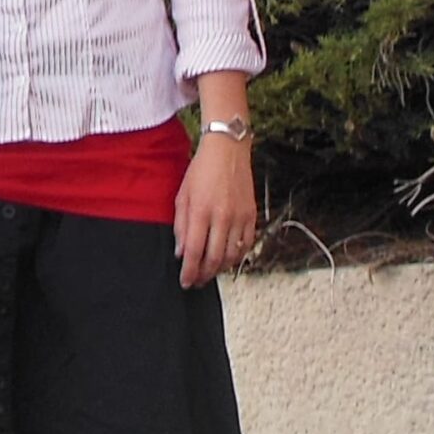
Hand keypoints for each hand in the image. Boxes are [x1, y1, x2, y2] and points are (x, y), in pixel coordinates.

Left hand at [173, 136, 255, 288]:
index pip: (194, 252)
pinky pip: (246, 244)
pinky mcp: (252, 215)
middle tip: (196, 282)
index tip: (185, 282)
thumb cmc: (201, 171)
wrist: (228, 151)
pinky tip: (227, 260)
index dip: (189, 271)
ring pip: (232, 255)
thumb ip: (181, 226)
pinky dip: (237, 256)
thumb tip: (181, 253)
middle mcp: (222, 217)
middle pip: (214, 258)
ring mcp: (240, 217)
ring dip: (219, 269)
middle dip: (204, 275)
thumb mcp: (182, 196)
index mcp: (201, 212)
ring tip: (210, 273)